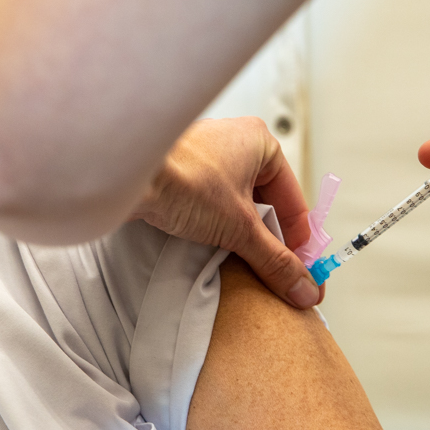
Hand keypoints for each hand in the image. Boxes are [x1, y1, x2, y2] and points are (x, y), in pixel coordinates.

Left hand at [132, 117, 323, 308]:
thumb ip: (275, 261)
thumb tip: (303, 287)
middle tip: (274, 274)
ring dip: (242, 234)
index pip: (292, 199)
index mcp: (260, 142)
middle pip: (265, 203)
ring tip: (242, 261)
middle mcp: (235, 142)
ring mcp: (206, 155)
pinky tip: (213, 246)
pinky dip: (217, 225)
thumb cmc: (183, 181)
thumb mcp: (239, 228)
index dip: (299, 241)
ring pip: (238, 204)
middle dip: (269, 240)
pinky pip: (212, 203)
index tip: (302, 272)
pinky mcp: (182, 171)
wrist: (126, 176)